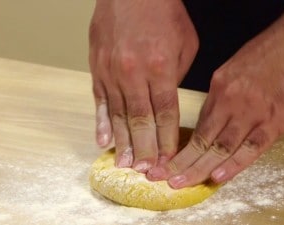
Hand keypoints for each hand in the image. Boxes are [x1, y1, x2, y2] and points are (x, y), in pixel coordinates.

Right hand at [89, 0, 197, 171]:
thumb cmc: (164, 14)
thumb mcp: (186, 45)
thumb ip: (177, 78)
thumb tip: (166, 104)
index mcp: (161, 67)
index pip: (165, 113)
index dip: (166, 140)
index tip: (168, 160)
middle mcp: (134, 73)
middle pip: (141, 120)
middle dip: (146, 149)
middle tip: (146, 172)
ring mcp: (112, 71)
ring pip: (118, 115)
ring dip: (123, 143)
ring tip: (126, 165)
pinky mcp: (97, 68)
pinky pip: (99, 101)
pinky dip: (101, 123)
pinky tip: (103, 141)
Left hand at [147, 4, 283, 187]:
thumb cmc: (277, 46)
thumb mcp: (241, 64)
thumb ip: (230, 90)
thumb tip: (223, 113)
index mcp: (221, 85)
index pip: (199, 124)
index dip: (185, 146)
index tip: (172, 159)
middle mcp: (231, 100)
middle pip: (202, 138)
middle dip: (181, 161)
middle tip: (161, 177)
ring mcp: (252, 111)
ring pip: (221, 146)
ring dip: (199, 167)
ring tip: (180, 183)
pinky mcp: (276, 119)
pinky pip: (251, 146)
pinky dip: (234, 164)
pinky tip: (218, 177)